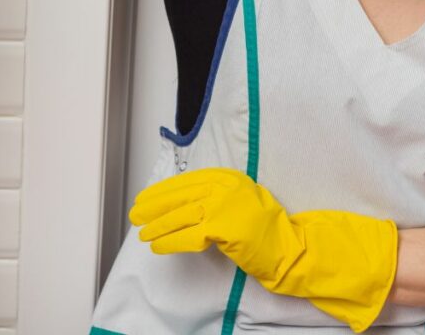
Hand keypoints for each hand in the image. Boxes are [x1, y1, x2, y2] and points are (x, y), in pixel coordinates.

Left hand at [129, 167, 397, 332]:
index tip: (146, 197)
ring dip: (157, 226)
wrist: (289, 246)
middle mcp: (224, 186)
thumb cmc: (266, 228)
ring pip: (179, 215)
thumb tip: (184, 201)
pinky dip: (170, 241)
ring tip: (142, 233)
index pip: (186, 181)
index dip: (163, 191)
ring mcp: (222, 205)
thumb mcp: (241, 199)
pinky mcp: (221, 226)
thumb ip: (217, 195)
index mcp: (227, 177)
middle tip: (135, 214)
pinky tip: (158, 246)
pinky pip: (188, 235)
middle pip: (179, 195)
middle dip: (154, 206)